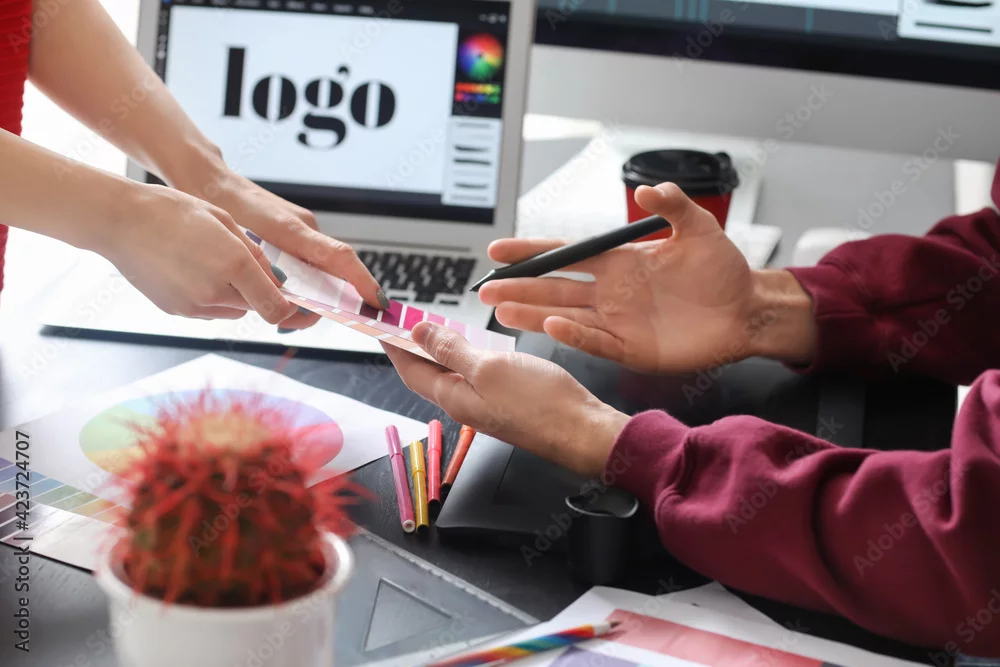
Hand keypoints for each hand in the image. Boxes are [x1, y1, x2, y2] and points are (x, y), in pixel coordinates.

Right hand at [102, 183, 297, 322]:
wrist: (120, 221)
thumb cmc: (172, 212)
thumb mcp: (224, 220)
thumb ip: (254, 252)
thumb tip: (273, 277)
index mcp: (233, 265)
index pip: (275, 308)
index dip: (287, 308)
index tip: (289, 300)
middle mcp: (215, 291)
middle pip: (254, 307)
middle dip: (256, 291)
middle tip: (240, 265)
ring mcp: (193, 306)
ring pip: (231, 311)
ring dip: (233, 295)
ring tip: (210, 262)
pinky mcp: (176, 311)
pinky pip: (207, 311)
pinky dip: (209, 297)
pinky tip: (192, 270)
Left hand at [178, 165, 386, 330]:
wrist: (209, 178)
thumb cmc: (219, 205)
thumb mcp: (236, 243)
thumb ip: (262, 272)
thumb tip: (282, 301)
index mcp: (294, 229)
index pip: (341, 257)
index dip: (361, 282)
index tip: (376, 302)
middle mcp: (306, 228)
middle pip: (337, 270)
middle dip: (338, 300)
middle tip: (317, 321)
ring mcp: (302, 228)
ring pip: (322, 268)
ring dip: (318, 292)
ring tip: (294, 311)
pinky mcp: (295, 231)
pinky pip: (310, 260)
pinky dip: (306, 280)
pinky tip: (287, 292)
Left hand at [382, 322, 629, 476]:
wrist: (582, 431)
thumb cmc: (539, 403)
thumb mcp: (488, 368)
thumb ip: (452, 351)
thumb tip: (418, 333)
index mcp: (453, 397)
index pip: (410, 369)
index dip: (393, 345)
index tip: (380, 324)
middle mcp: (465, 404)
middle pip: (428, 373)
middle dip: (413, 347)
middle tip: (403, 321)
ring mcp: (486, 405)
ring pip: (452, 375)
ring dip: (440, 351)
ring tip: (433, 328)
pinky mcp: (506, 403)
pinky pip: (475, 378)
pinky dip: (467, 358)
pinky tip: (475, 347)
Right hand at [480, 183, 762, 373]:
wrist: (747, 310)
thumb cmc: (723, 270)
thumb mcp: (699, 229)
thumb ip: (673, 206)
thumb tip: (646, 189)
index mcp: (619, 262)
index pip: (567, 255)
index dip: (532, 252)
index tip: (499, 251)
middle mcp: (611, 292)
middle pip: (555, 288)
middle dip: (520, 287)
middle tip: (485, 289)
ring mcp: (619, 321)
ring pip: (565, 316)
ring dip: (534, 312)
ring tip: (501, 311)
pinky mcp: (632, 348)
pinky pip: (596, 341)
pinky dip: (573, 334)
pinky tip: (551, 325)